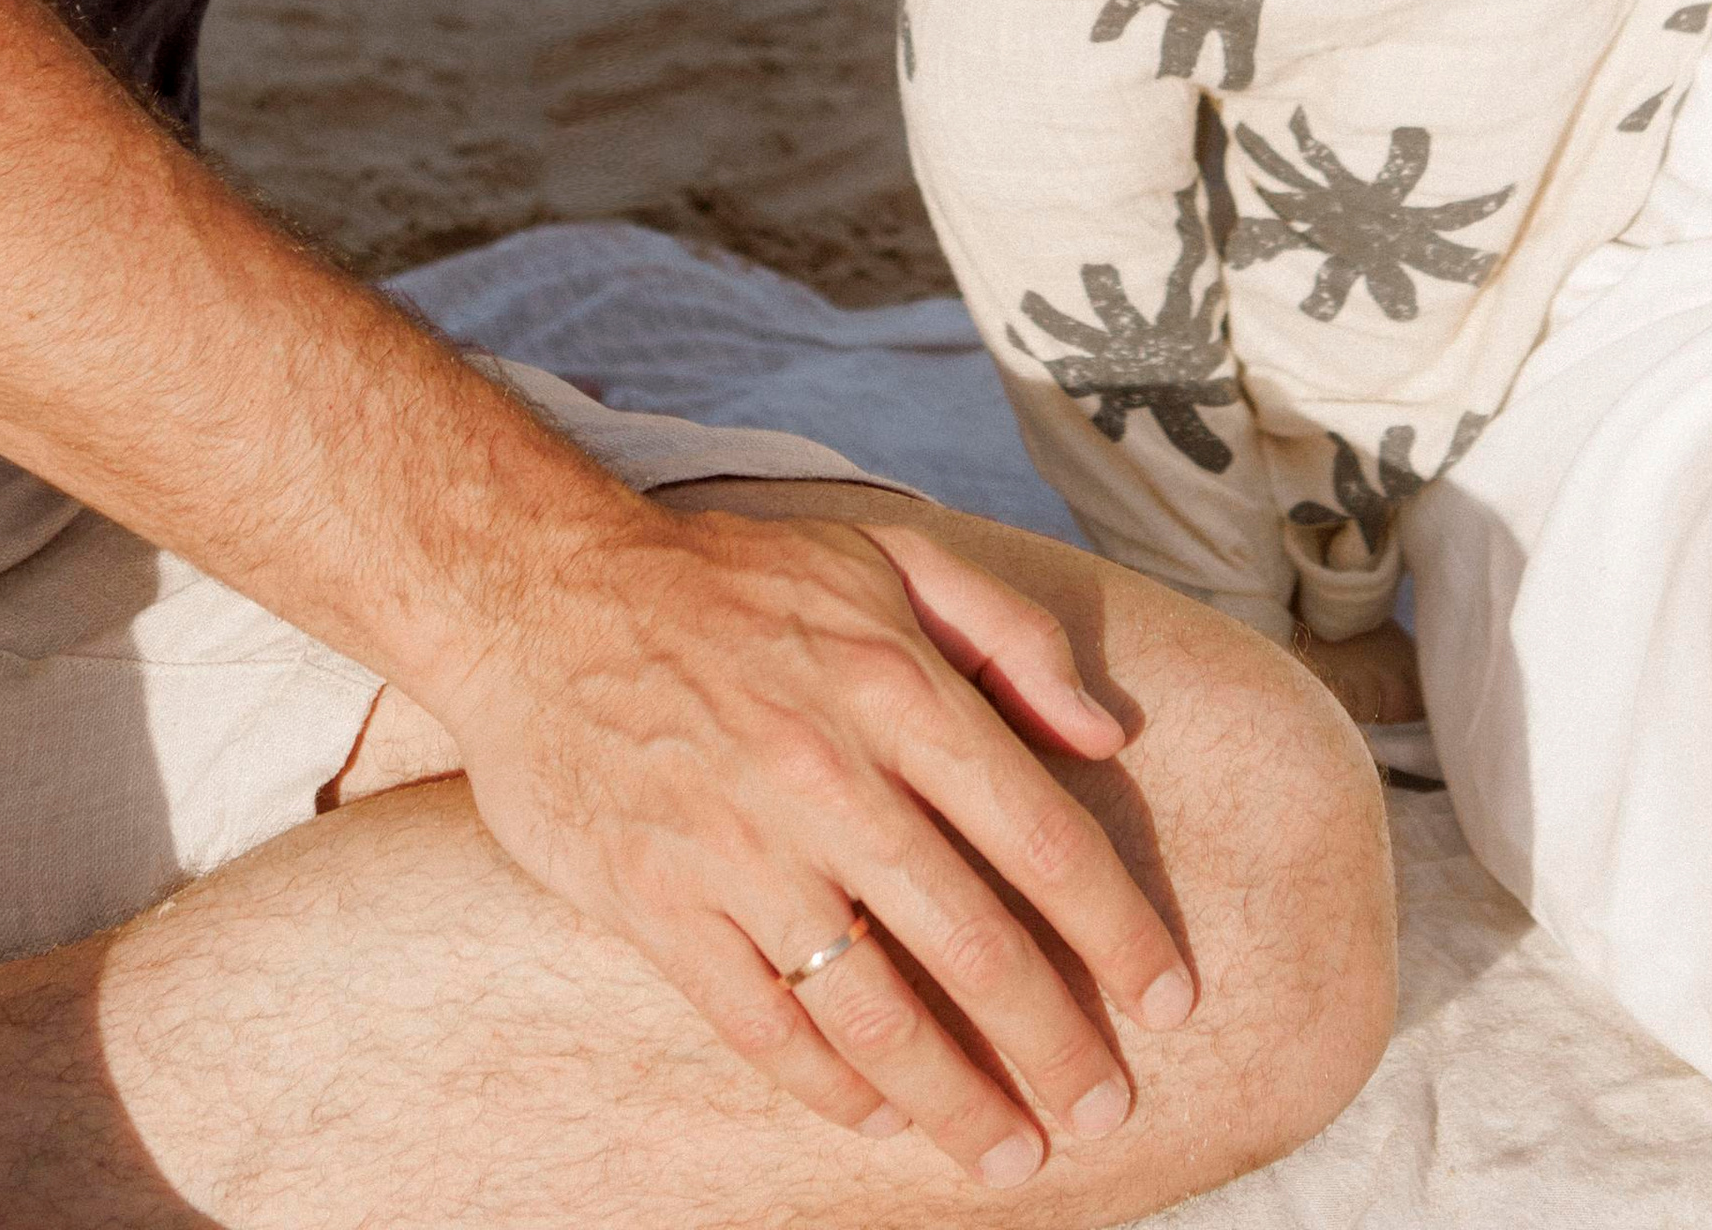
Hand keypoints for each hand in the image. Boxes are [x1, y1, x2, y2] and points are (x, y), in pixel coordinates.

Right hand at [444, 500, 1195, 1183]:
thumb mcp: (887, 555)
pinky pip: (765, 1026)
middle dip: (1057, 1046)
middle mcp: (831, 777)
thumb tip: (1107, 734)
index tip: (1169, 1002)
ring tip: (1009, 1155)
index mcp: (899, 688)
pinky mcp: (659, 905)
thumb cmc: (733, 577)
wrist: (542, 592)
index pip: (1043, 838)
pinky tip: (881, 1118)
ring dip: (957, 1099)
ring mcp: (740, 850)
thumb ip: (1013, 634)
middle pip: (976, 945)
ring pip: (877, 1011)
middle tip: (1107, 1111)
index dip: (1118, 933)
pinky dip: (832, 1087)